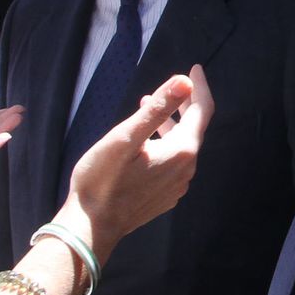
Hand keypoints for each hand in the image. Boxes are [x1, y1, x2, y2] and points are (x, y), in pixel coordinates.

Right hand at [59, 66, 212, 262]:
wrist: (92, 227)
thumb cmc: (102, 179)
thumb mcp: (126, 137)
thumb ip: (157, 108)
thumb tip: (185, 82)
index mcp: (181, 151)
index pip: (202, 111)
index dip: (199, 87)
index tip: (195, 68)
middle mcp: (186, 170)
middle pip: (194, 129)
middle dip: (185, 104)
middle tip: (174, 85)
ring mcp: (176, 186)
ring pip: (182, 147)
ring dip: (171, 124)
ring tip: (149, 107)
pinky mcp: (164, 197)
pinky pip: (173, 164)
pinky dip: (165, 145)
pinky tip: (146, 142)